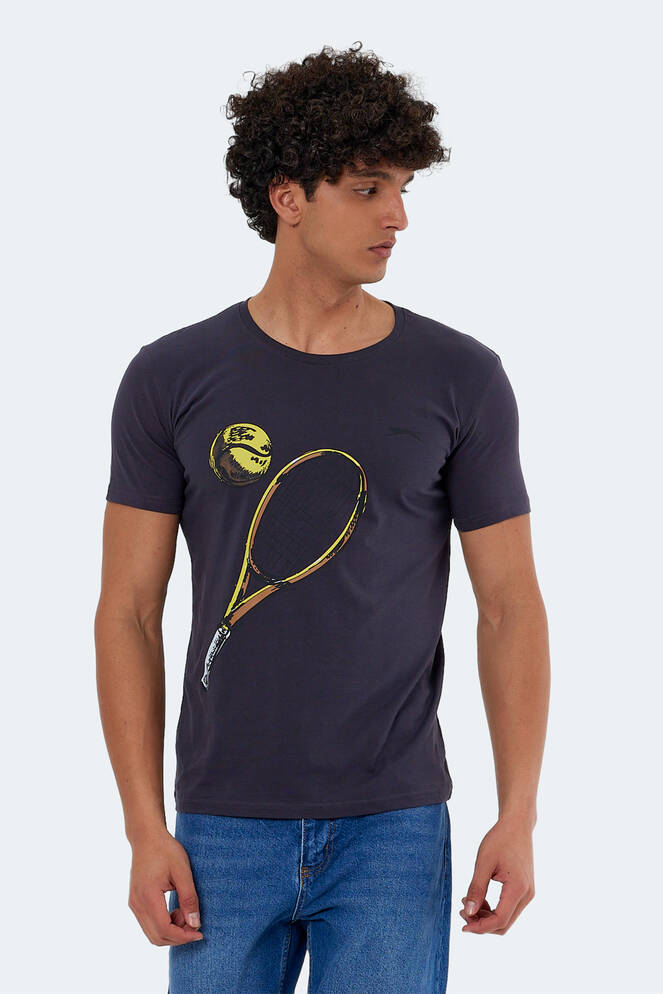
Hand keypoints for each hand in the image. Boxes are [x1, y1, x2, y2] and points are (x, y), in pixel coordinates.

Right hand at [128, 826, 203, 945]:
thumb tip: (195, 924)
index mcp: (148, 896)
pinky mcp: (135, 902)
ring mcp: (134, 904)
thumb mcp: (182, 871)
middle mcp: (137, 904)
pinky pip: (149, 924)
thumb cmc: (166, 850)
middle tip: (194, 923)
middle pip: (156, 937)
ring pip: (152, 933)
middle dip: (178, 936)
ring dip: (171, 931)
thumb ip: (189, 898)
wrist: (146, 837)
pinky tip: (176, 911)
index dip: (183, 936)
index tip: (199, 933)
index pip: (164, 929)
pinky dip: (164, 925)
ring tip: (185, 913)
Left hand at [459, 814, 534, 934]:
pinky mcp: (525, 889)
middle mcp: (527, 895)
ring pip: (507, 918)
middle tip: (462, 911)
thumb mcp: (484, 862)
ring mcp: (528, 893)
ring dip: (487, 917)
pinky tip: (480, 898)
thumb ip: (476, 888)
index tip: (462, 925)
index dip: (480, 927)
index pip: (499, 920)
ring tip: (468, 902)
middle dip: (482, 923)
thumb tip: (468, 913)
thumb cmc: (500, 839)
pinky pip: (509, 908)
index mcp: (518, 889)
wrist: (518, 825)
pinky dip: (494, 909)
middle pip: (504, 924)